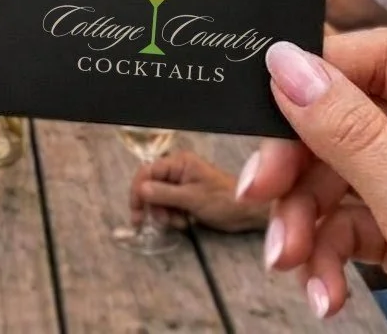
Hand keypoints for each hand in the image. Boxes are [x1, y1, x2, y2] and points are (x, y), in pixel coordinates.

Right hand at [130, 150, 268, 233]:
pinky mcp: (187, 196)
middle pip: (150, 186)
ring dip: (163, 213)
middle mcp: (178, 169)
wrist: (250, 213)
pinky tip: (184, 222)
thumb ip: (164, 194)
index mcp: (178, 162)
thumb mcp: (192, 199)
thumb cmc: (224, 202)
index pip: (147, 172)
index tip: (136, 212)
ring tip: (178, 223)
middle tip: (160, 222)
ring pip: (159, 198)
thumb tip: (140, 190)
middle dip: (153, 206)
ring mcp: (182, 183)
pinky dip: (172, 216)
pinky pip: (169, 205)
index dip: (138, 191)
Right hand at [239, 31, 386, 329]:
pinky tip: (322, 292)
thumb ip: (354, 137)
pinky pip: (351, 222)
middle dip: (300, 166)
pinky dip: (325, 254)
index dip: (321, 75)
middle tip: (259, 190)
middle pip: (350, 120)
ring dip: (304, 220)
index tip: (263, 98)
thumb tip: (288, 64)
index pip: (386, 60)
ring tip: (289, 262)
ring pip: (341, 175)